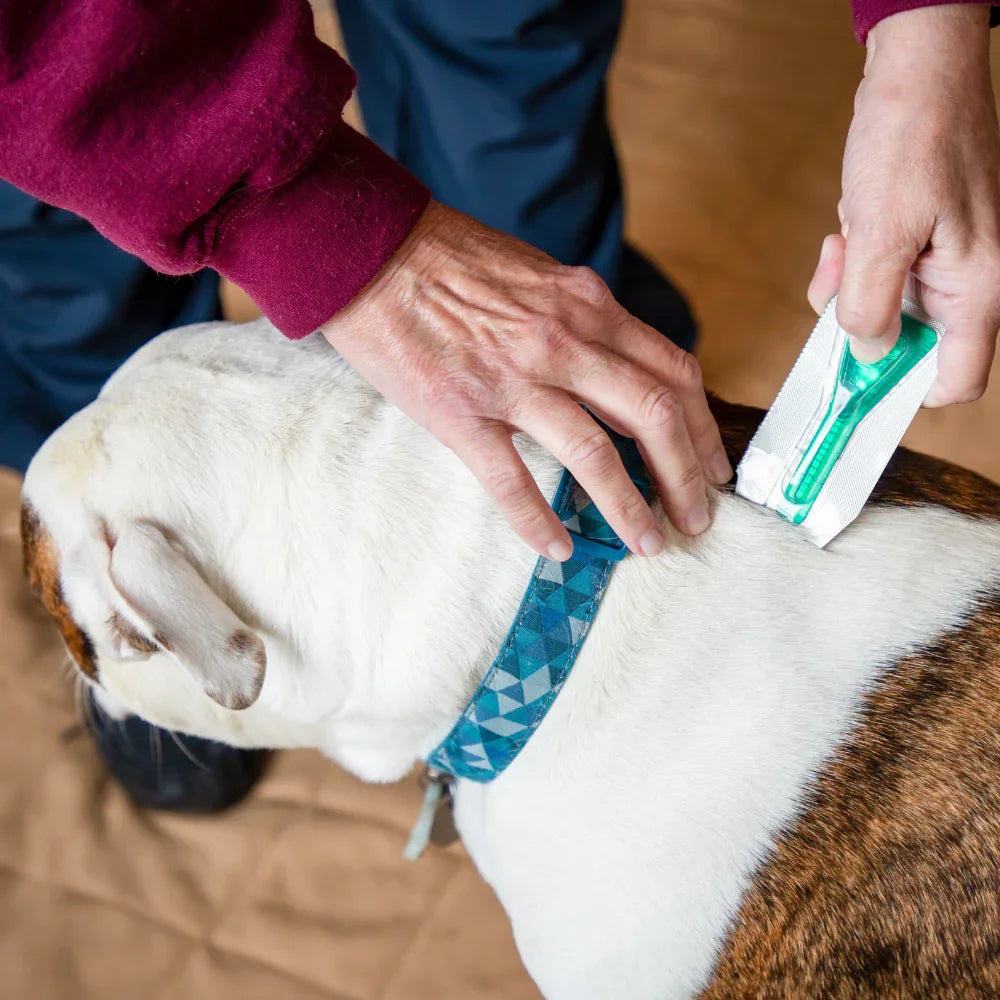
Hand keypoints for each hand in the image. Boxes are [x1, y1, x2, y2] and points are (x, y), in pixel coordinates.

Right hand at [322, 201, 730, 560]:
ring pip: (594, 453)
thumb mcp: (541, 277)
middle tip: (696, 521)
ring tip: (647, 543)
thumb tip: (618, 374)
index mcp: (587, 305)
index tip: (712, 468)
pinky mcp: (460, 411)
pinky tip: (556, 547)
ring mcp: (512, 377)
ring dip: (629, 507)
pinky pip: (511, 479)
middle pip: (653, 416)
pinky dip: (538, 521)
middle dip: (685, 478)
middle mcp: (562, 340)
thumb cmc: (451, 261)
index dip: (702, 428)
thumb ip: (585, 324)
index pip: (673, 372)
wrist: (369, 249)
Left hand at [808, 3, 999, 405]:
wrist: (918, 71)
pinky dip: (853, 267)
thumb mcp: (880, 231)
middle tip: (838, 285)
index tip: (856, 384)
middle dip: (861, 327)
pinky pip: (877, 280)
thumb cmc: (913, 138)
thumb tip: (866, 351)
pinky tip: (846, 232)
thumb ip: (870, 305)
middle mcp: (967, 284)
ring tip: (843, 243)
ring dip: (850, 291)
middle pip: (909, 348)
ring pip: (886, 313)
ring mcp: (942, 265)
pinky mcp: (917, 246)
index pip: (956, 380)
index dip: (905, 392)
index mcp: (978, 289)